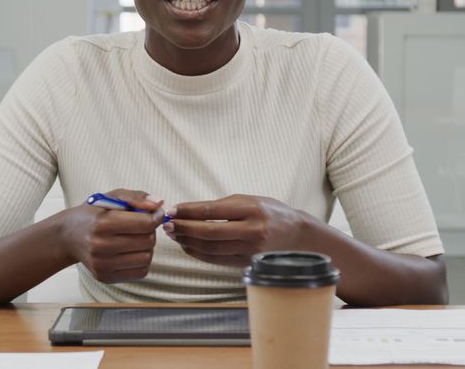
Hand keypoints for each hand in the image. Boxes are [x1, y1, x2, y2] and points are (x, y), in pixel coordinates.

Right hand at [58, 189, 162, 282]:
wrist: (68, 236)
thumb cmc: (94, 213)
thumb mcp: (113, 197)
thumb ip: (137, 197)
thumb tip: (159, 204)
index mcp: (103, 223)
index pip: (145, 224)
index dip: (156, 217)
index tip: (155, 214)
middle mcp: (101, 246)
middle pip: (148, 241)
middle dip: (150, 231)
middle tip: (142, 225)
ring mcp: (102, 264)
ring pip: (146, 258)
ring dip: (147, 247)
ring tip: (136, 238)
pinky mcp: (104, 277)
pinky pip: (140, 272)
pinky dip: (141, 261)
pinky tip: (131, 251)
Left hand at [164, 194, 309, 267]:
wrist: (297, 235)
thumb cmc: (270, 212)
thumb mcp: (250, 200)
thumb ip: (223, 206)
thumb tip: (189, 211)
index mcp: (251, 209)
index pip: (212, 210)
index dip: (189, 211)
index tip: (172, 209)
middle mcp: (252, 230)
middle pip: (209, 232)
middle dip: (184, 228)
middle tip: (167, 224)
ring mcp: (250, 249)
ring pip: (211, 248)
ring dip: (188, 242)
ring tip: (174, 234)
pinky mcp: (247, 263)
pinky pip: (217, 259)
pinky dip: (199, 254)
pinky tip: (188, 246)